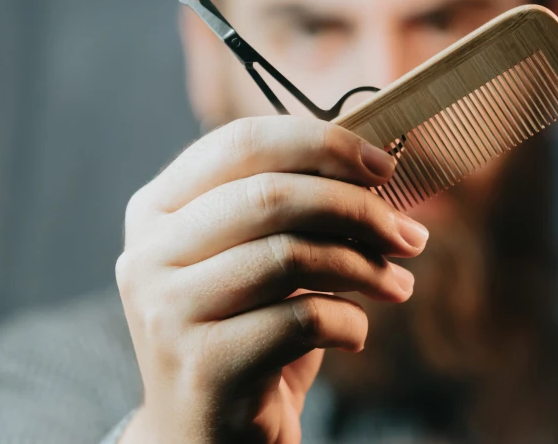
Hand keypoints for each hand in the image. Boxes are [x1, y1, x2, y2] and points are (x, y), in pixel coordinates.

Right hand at [115, 116, 428, 443]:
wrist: (209, 434)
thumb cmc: (247, 332)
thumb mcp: (264, 259)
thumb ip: (299, 210)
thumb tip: (377, 168)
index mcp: (159, 208)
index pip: (242, 143)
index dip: (323, 144)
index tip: (384, 166)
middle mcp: (149, 253)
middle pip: (271, 195)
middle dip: (358, 209)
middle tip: (408, 235)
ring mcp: (167, 310)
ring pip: (290, 255)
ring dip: (364, 267)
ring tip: (396, 284)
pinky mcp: (203, 365)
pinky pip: (304, 320)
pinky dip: (349, 322)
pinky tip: (354, 334)